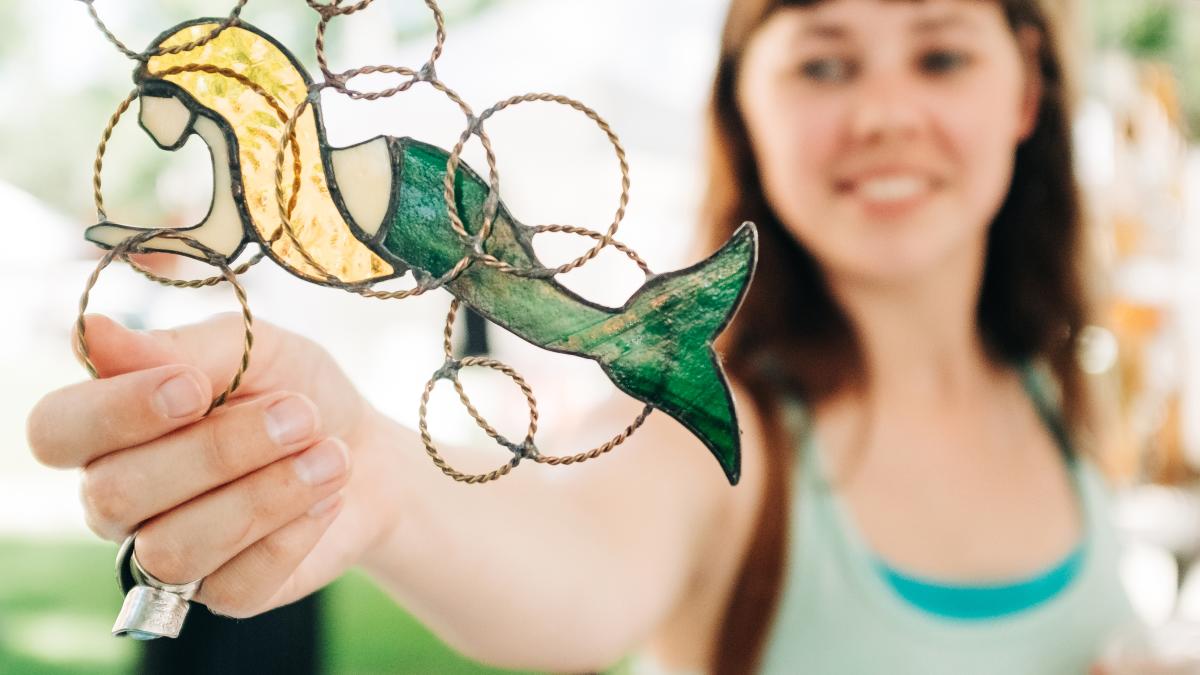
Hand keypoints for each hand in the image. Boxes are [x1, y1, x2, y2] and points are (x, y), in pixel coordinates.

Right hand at [26, 312, 386, 617]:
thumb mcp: (254, 349)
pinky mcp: (224, 594)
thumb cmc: (295, 390)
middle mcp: (118, 497)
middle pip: (116, 494)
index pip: (56, 430)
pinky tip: (327, 497)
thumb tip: (94, 332)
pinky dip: (292, 536)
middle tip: (301, 415)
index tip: (194, 387)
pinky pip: (234, 586)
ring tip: (330, 457)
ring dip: (265, 497)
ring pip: (174, 549)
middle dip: (219, 450)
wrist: (366, 451)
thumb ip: (182, 348)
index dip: (115, 413)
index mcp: (108, 427)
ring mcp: (166, 554)